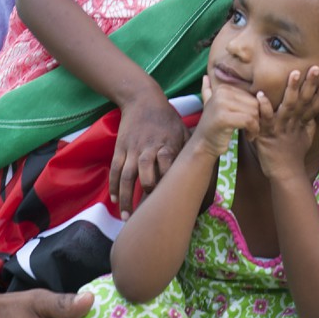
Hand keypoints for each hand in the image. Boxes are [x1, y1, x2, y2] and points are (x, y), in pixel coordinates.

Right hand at [111, 94, 188, 218]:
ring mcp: (132, 149)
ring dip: (126, 198)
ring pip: (126, 176)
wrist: (143, 99)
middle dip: (146, 191)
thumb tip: (204, 166)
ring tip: (126, 217)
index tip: (171, 198)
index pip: (168, 164)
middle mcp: (149, 148)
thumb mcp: (184, 129)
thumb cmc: (168, 118)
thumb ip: (190, 148)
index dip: (168, 180)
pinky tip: (115, 201)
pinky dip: (114, 186)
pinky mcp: (120, 148)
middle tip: (147, 211)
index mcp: (168, 144)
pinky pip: (115, 170)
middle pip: (145, 172)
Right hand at [195, 74, 260, 154]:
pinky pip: (249, 121)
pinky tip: (249, 137)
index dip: (255, 111)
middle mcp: (222, 93)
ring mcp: (221, 104)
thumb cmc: (214, 128)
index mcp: (223, 88)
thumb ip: (208, 91)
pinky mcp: (224, 117)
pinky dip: (253, 131)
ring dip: (256, 126)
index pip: (253, 96)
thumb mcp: (211, 106)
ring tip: (249, 133)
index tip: (249, 122)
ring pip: (253, 112)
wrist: (203, 145)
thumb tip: (205, 77)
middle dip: (257, 119)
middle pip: (255, 103)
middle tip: (251, 130)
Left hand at [253, 67, 318, 177]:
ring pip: (288, 106)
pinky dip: (264, 106)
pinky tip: (261, 95)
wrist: (285, 173)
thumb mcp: (306, 138)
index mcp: (303, 123)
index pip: (315, 106)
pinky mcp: (267, 133)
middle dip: (310, 84)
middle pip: (304, 101)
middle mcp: (294, 123)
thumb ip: (309, 124)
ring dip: (292, 89)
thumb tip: (313, 113)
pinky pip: (266, 118)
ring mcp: (281, 127)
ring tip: (294, 74)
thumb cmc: (294, 155)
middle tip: (315, 68)